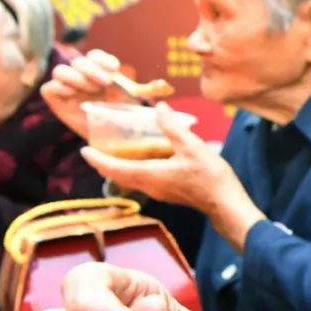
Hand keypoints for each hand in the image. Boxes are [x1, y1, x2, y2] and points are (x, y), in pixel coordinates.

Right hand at [42, 49, 131, 139]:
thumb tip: (136, 84)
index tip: (114, 69)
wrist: (110, 138)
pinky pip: (48, 89)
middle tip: (104, 82)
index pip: (94, 56)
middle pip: (78, 62)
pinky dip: (58, 88)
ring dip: (75, 77)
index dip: (102, 60)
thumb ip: (130, 89)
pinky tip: (72, 94)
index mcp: (97, 73)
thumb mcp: (129, 102)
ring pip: (59, 71)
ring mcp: (67, 89)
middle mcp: (80, 78)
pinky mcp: (56, 102)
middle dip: (91, 70)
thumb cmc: (120, 117)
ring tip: (89, 89)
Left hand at [81, 103, 265, 250]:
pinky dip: (135, 167)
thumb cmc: (210, 177)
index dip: (97, 159)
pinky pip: (143, 179)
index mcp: (150, 174)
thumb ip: (173, 127)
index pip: (115, 168)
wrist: (225, 203)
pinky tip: (144, 156)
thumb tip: (159, 107)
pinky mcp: (167, 191)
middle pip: (119, 175)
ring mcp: (158, 191)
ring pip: (130, 178)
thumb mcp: (192, 147)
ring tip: (116, 149)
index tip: (84, 151)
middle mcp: (149, 185)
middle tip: (96, 147)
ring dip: (120, 165)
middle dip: (105, 162)